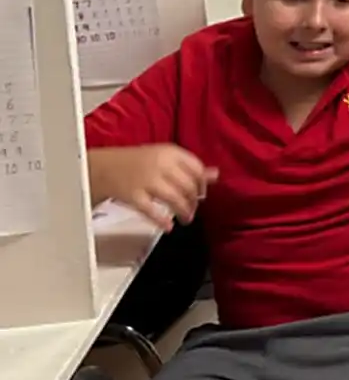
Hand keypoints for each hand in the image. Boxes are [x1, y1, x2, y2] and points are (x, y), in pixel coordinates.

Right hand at [88, 144, 217, 231]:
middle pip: (188, 186)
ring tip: (186, 219)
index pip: (197, 169)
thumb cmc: (138, 163)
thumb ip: (190, 167)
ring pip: (175, 198)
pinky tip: (169, 227)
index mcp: (170, 151)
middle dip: (194, 202)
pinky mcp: (132, 194)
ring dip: (184, 212)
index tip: (201, 194)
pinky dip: (162, 220)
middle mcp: (160, 163)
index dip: (202, 185)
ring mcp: (146, 179)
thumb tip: (216, 175)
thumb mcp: (165, 158)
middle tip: (193, 211)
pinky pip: (151, 210)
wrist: (102, 167)